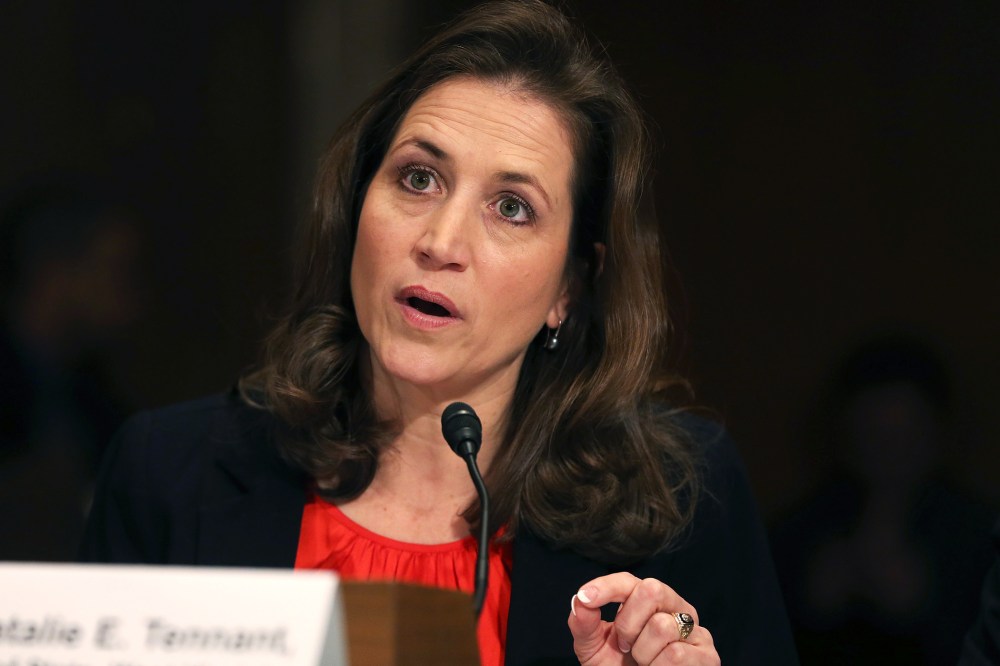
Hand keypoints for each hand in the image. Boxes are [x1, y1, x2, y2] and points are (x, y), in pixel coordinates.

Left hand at [567, 572, 719, 664]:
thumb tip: (579, 601)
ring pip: (662, 626)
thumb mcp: (593, 649)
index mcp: (647, 600)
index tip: (586, 597)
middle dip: (628, 623)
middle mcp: (674, 608)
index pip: (628, 581)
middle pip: (651, 590)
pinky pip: (676, 653)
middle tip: (626, 646)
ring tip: (645, 663)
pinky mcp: (707, 655)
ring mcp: (695, 630)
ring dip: (643, 653)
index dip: (606, 586)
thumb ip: (584, 624)